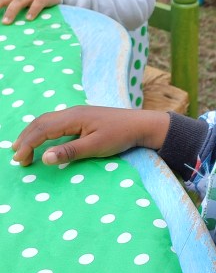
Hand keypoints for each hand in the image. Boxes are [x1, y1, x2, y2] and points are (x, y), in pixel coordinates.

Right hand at [12, 106, 169, 165]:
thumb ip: (70, 152)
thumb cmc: (121, 135)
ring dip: (32, 133)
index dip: (28, 144)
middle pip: (40, 122)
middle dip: (25, 139)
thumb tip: (44, 158)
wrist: (141, 124)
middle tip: (17, 157)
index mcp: (73, 117)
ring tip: (21, 147)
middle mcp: (71, 112)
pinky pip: (55, 122)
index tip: (20, 160)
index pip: (42, 129)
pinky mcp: (82, 118)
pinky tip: (42, 139)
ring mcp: (76, 113)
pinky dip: (43, 131)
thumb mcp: (96, 146)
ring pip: (46, 121)